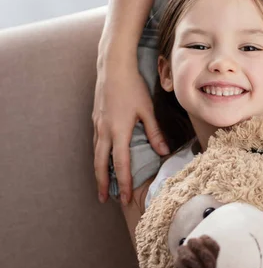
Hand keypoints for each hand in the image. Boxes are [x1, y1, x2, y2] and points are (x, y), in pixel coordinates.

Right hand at [93, 58, 168, 204]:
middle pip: (101, 164)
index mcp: (118, 131)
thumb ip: (154, 132)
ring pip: (96, 153)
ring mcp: (98, 124)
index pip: (121, 163)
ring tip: (102, 184)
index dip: (123, 182)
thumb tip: (163, 152)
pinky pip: (96, 142)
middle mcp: (104, 130)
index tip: (124, 197)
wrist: (113, 68)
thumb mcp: (147, 109)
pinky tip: (102, 159)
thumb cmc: (133, 87)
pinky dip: (98, 155)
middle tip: (103, 199)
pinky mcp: (96, 118)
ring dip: (99, 170)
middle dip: (102, 183)